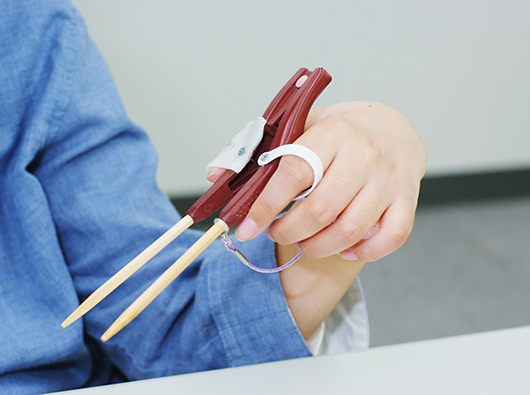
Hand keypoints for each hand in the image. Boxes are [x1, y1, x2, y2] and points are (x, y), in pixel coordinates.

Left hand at [229, 101, 426, 262]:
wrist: (393, 128)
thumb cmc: (337, 134)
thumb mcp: (297, 129)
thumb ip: (255, 151)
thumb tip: (215, 175)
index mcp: (331, 132)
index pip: (293, 174)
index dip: (265, 207)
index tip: (245, 228)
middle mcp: (364, 154)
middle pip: (319, 210)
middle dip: (288, 232)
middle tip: (277, 232)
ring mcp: (389, 179)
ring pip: (349, 231)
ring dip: (317, 247)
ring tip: (304, 241)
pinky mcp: (408, 200)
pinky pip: (389, 240)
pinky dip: (362, 253)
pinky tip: (343, 247)